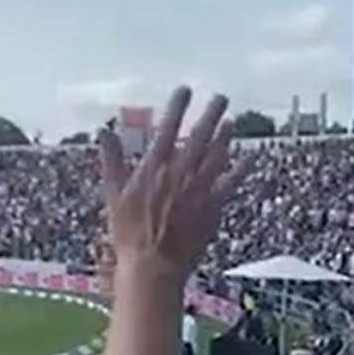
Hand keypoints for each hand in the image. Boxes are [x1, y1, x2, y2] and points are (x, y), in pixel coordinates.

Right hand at [99, 86, 250, 282]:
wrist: (153, 264)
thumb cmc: (129, 233)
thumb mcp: (114, 195)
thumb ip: (111, 161)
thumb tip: (103, 133)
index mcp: (155, 168)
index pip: (168, 128)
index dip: (178, 107)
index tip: (185, 90)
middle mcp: (180, 173)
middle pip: (199, 137)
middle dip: (210, 114)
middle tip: (221, 97)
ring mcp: (199, 190)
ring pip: (216, 156)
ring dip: (225, 137)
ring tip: (230, 121)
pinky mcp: (212, 208)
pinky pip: (230, 184)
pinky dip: (240, 170)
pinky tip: (250, 159)